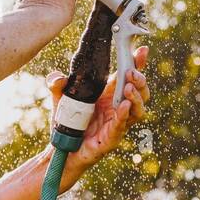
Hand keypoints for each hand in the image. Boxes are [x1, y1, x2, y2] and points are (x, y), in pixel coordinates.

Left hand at [46, 44, 149, 178]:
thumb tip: (57, 77)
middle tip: (131, 72)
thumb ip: (57, 85)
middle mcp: (117, 108)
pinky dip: (124, 114)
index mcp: (109, 95)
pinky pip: (121, 125)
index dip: (137, 63)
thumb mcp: (60, 99)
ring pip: (138, 109)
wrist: (62, 149)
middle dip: (140, 80)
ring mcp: (117, 123)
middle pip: (140, 92)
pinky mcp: (112, 138)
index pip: (127, 76)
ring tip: (128, 87)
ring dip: (136, 97)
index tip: (142, 50)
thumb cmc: (67, 123)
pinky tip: (123, 105)